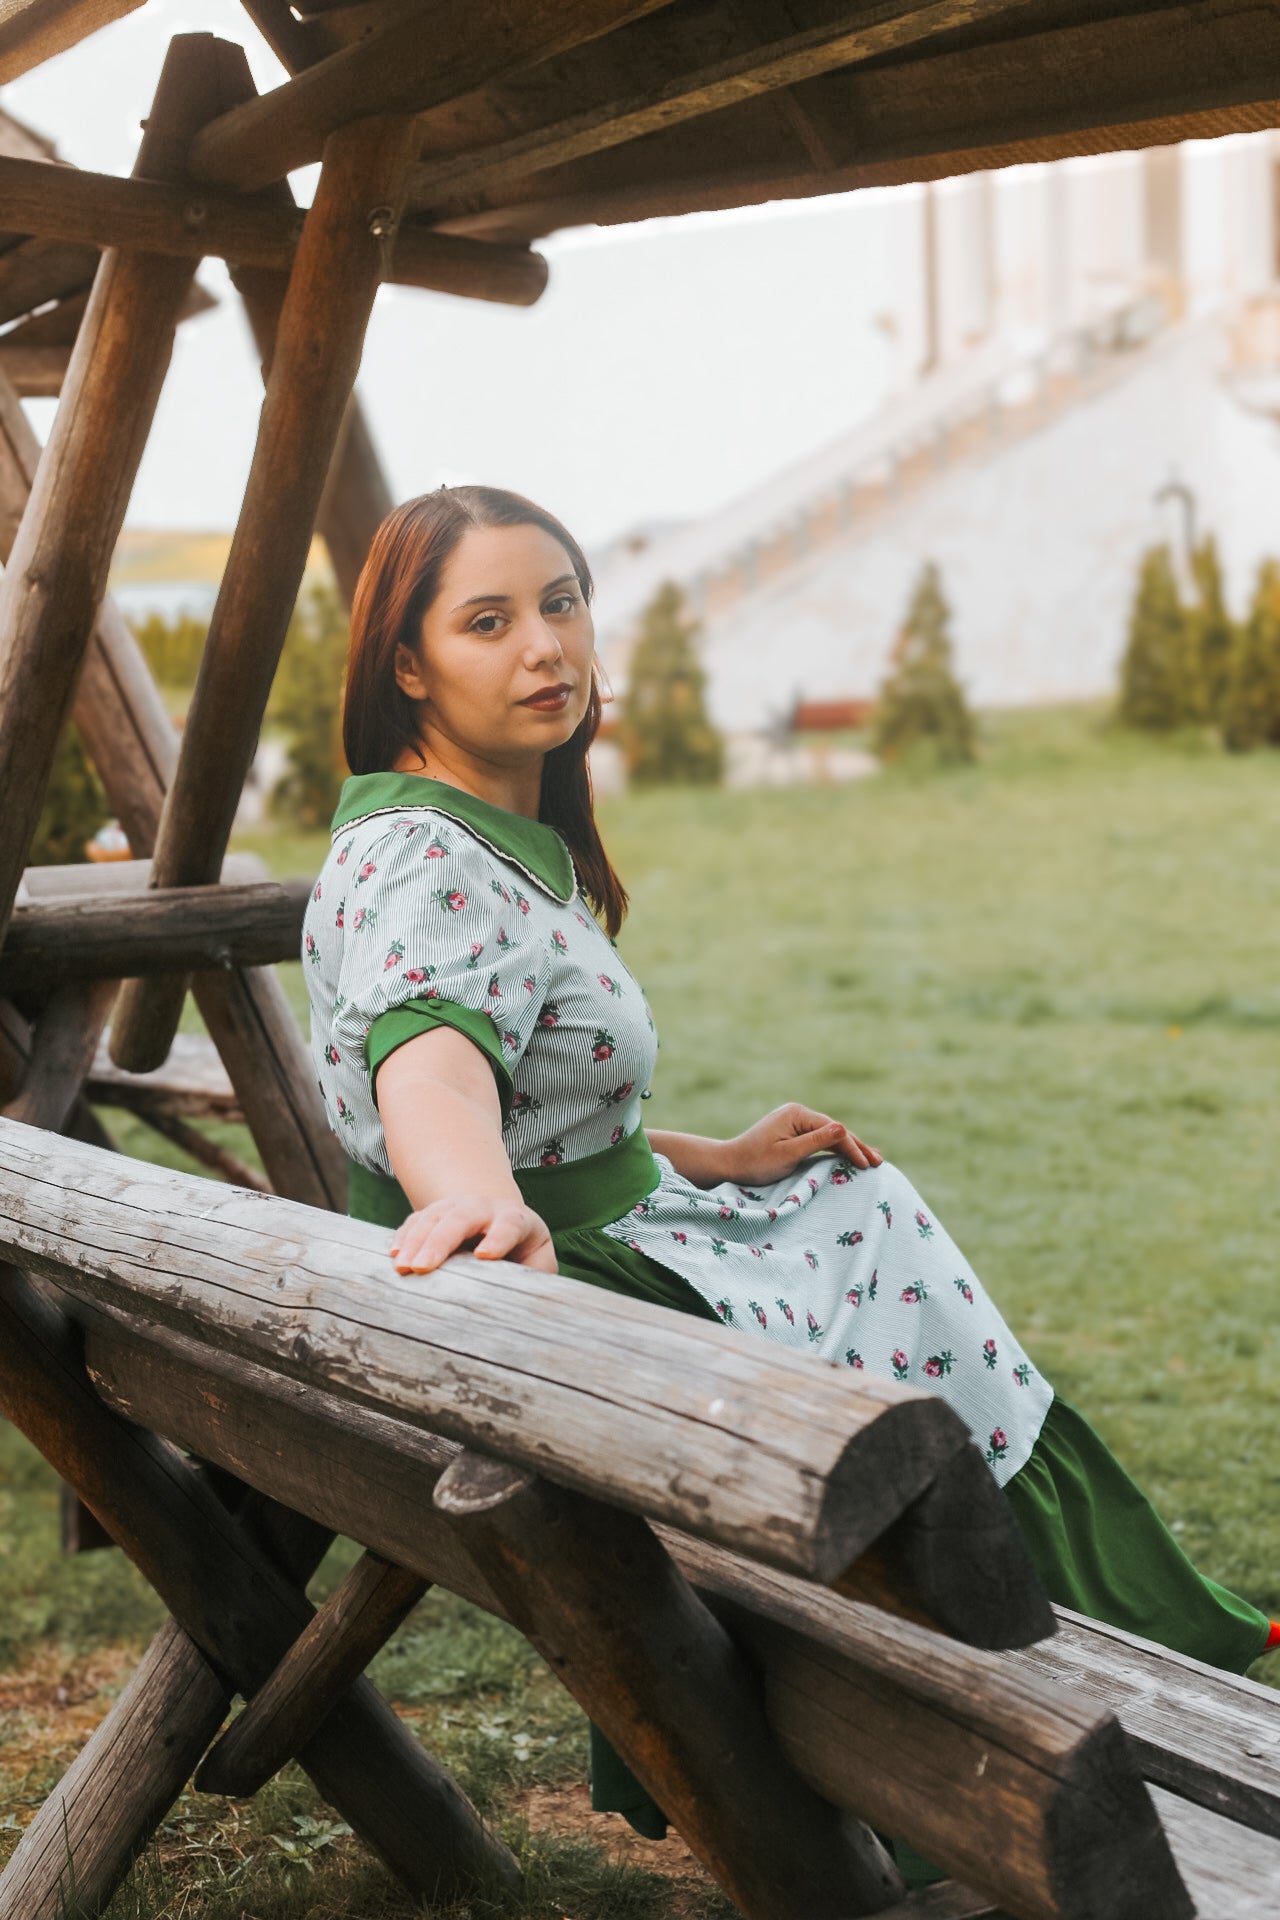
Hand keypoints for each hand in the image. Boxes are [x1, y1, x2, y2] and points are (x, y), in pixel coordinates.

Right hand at [389, 1194, 556, 1275]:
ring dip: (415, 1240)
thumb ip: (537, 1279)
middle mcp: (485, 1208)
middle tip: (422, 1268)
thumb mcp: (538, 1263)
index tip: (485, 1256)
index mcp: (516, 1220)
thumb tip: (529, 1305)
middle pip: (462, 1217)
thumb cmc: (523, 1253)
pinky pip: (417, 1220)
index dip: (499, 1239)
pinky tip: (393, 1254)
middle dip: (441, 1241)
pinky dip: (404, 1235)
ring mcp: (457, 1207)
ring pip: (434, 1217)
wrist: (500, 1221)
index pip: (510, 1225)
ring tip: (401, 1267)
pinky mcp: (436, 1214)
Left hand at [722, 1104, 881, 1188]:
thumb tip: (844, 1128)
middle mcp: (798, 1113)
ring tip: (873, 1160)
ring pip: (830, 1135)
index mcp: (797, 1114)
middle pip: (835, 1130)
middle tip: (879, 1162)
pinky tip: (851, 1157)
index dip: (852, 1147)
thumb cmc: (756, 1162)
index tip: (868, 1164)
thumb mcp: (787, 1155)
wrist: (730, 1164)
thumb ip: (816, 1142)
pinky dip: (836, 1149)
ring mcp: (796, 1122)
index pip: (833, 1130)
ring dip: (850, 1148)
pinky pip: (820, 1140)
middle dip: (857, 1146)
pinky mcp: (794, 1133)